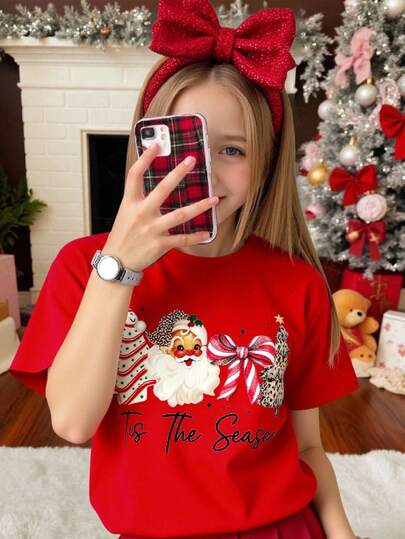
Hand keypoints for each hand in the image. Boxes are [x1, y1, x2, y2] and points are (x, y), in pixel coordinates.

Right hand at [102, 142, 218, 271]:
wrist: (117, 262)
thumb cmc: (123, 236)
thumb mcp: (125, 213)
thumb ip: (139, 200)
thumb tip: (158, 187)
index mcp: (130, 203)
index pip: (135, 175)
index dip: (145, 158)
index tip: (156, 145)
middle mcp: (141, 213)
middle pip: (162, 189)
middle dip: (178, 173)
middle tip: (191, 160)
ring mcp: (151, 229)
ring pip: (180, 215)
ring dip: (199, 206)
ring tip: (214, 199)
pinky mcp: (159, 244)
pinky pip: (182, 239)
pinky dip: (195, 236)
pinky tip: (206, 233)